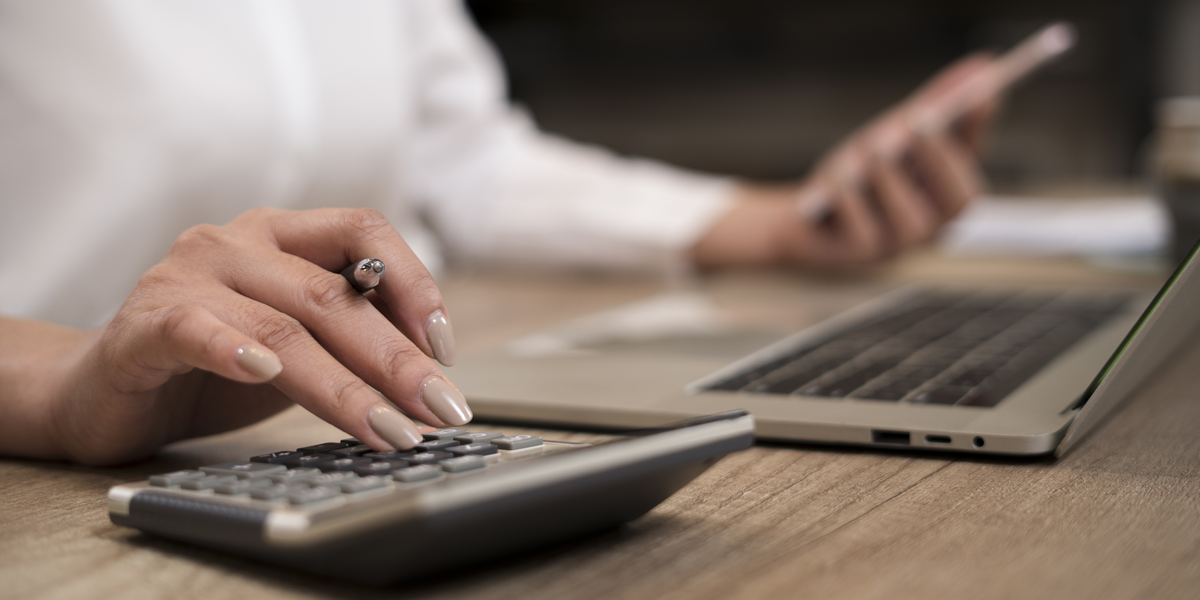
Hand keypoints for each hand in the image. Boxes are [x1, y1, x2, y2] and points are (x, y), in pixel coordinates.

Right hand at [2, 208, 466, 464]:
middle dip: (398, 358)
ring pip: (283, 326)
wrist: (103, 391)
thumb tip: (433, 369)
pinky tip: (264, 374)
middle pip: (333, 294)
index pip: (364, 229)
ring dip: (345, 385)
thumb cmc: (211, 367)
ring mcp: (186, 277)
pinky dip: (232, 350)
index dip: (414, 283)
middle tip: (441, 407)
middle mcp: (236, 243)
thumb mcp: (298, 347)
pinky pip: (193, 329)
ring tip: (389, 429)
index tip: (446, 348)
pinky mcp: (143, 323)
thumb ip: (350, 340)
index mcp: (282, 234)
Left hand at [692, 54, 995, 268]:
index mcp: (947, 198)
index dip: (979, 136)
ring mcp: (897, 247)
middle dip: (941, 157)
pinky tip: (834, 181)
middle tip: (921, 117)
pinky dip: (848, 197)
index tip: (982, 92)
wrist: (799, 217)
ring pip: (911, 218)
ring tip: (868, 147)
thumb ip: (935, 104)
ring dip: (887, 175)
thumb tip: (983, 66)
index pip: (979, 170)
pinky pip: (863, 227)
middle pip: (960, 202)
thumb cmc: (856, 174)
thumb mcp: (893, 134)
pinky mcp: (860, 256)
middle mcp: (931, 228)